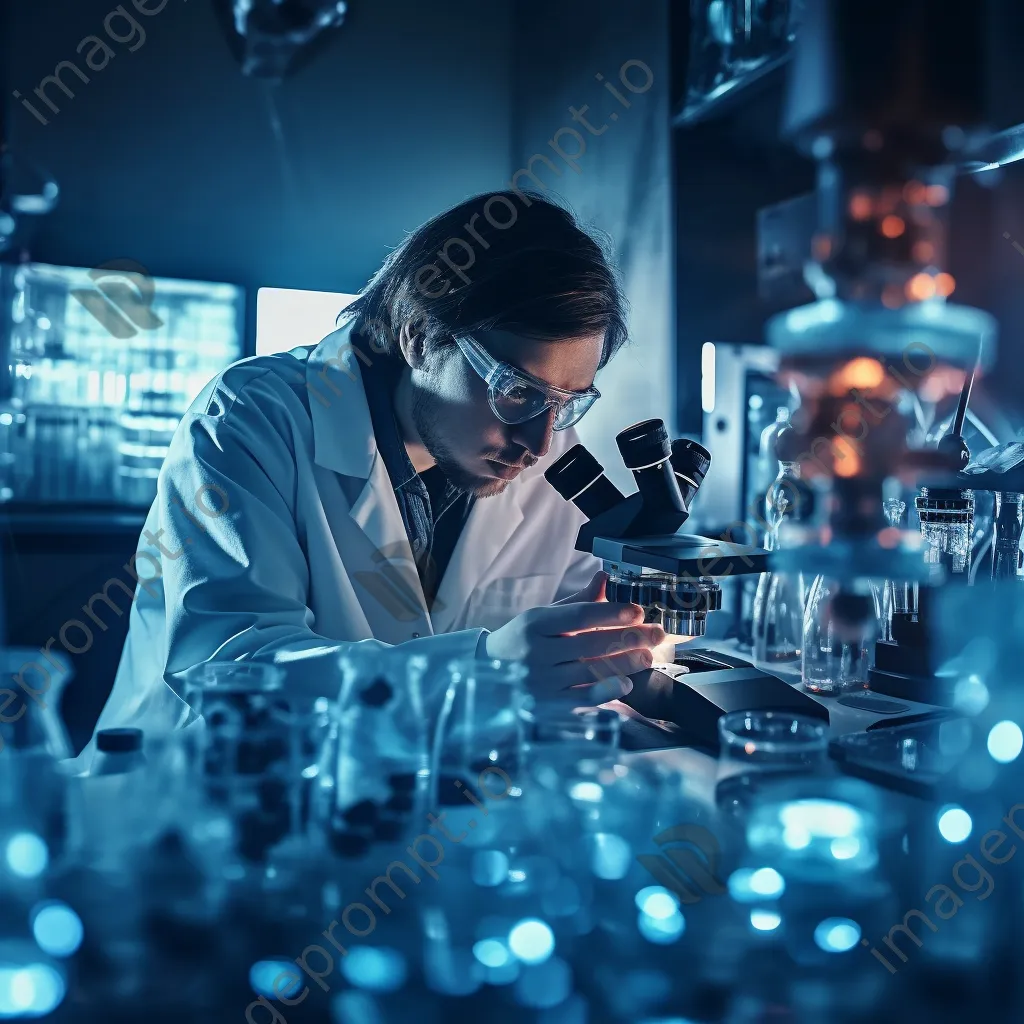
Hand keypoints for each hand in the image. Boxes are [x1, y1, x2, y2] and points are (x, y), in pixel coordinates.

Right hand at [483, 571, 666, 702]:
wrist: (485, 675)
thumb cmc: (523, 640)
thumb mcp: (543, 617)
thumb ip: (577, 602)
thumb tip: (606, 576)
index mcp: (534, 623)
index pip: (579, 616)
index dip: (610, 613)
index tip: (638, 611)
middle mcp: (537, 652)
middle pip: (591, 644)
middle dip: (630, 638)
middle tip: (657, 634)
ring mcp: (542, 681)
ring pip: (591, 670)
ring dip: (626, 663)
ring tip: (649, 655)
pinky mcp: (547, 704)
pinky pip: (582, 698)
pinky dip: (606, 691)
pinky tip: (626, 684)